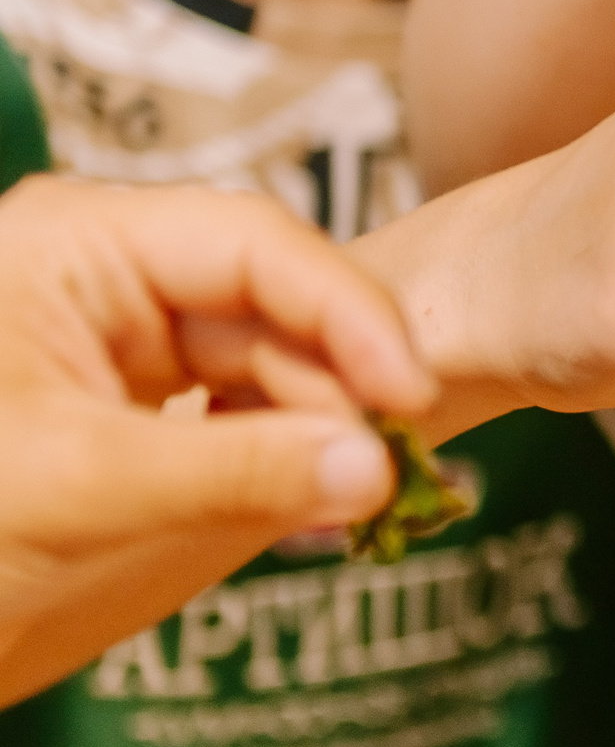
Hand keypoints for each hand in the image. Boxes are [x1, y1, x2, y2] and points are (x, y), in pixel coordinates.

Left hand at [0, 176, 435, 702]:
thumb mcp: (80, 489)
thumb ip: (236, 473)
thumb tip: (380, 471)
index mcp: (74, 242)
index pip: (256, 244)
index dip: (350, 315)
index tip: (409, 398)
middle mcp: (102, 269)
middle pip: (270, 302)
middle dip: (336, 385)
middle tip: (388, 472)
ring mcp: (114, 334)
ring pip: (264, 359)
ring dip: (317, 428)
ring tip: (352, 502)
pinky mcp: (126, 401)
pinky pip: (235, 408)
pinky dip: (281, 456)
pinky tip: (312, 503)